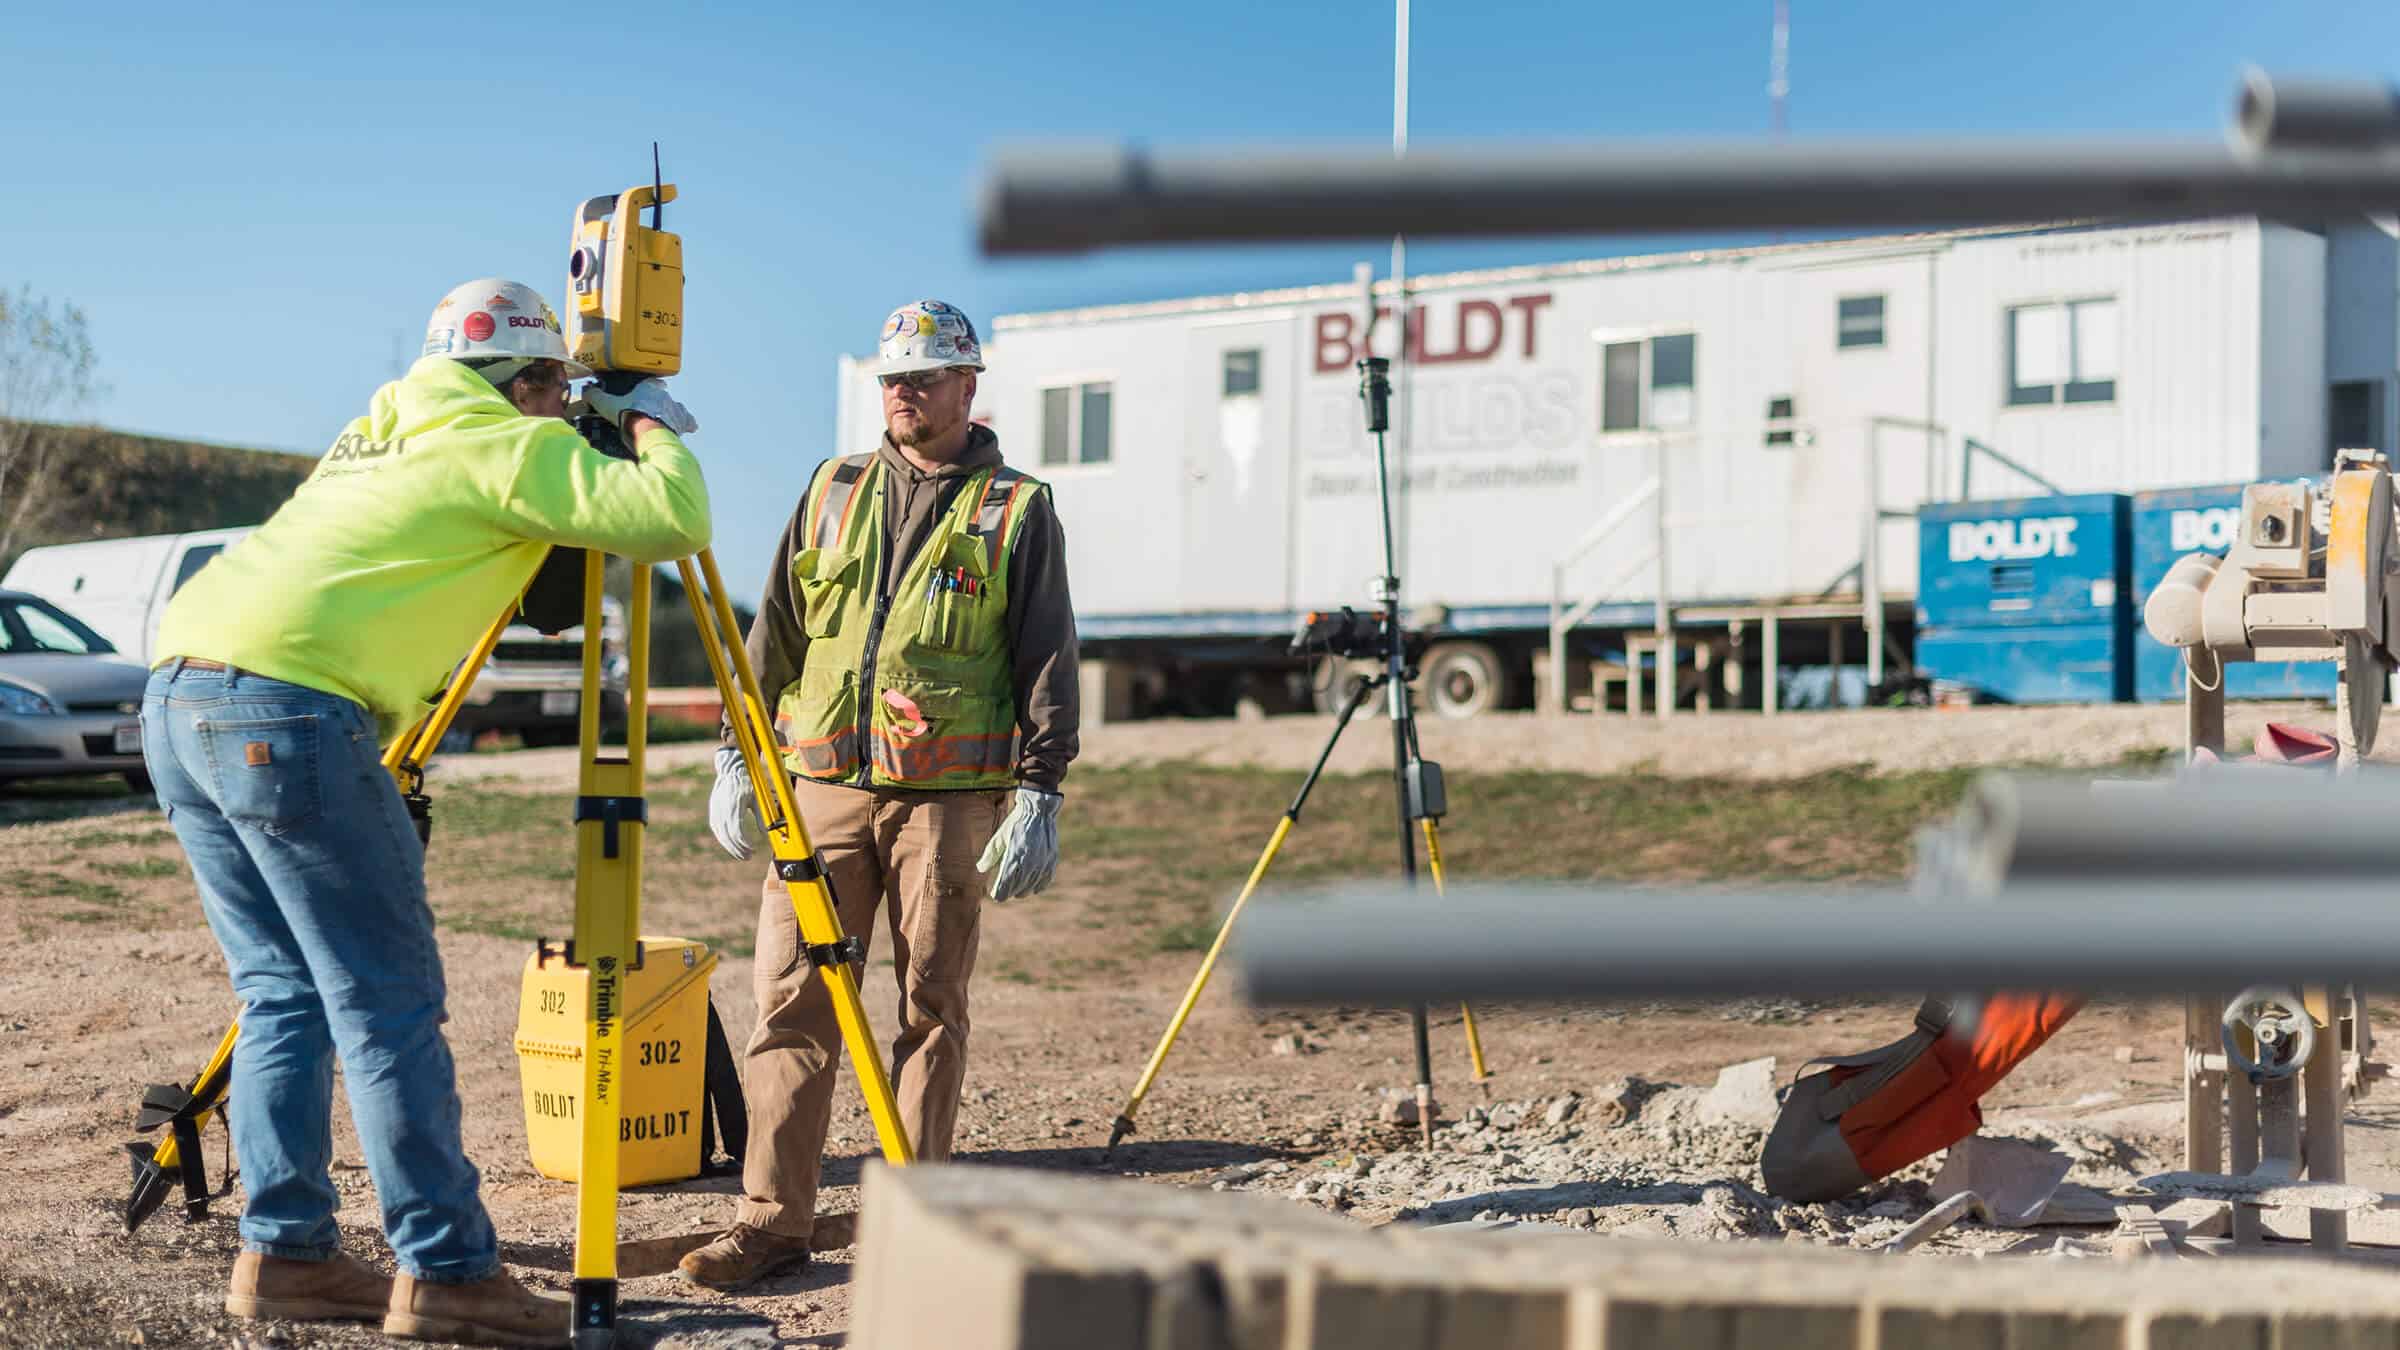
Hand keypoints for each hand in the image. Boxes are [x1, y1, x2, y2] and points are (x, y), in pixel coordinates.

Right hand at [582, 378, 698, 435]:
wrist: (646, 432)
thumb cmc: (628, 416)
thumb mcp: (607, 405)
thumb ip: (596, 397)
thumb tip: (587, 392)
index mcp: (648, 388)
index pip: (651, 382)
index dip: (648, 386)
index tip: (645, 391)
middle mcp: (664, 396)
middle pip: (663, 396)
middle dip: (659, 403)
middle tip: (651, 412)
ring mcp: (674, 409)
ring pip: (677, 407)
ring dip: (673, 412)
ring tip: (667, 419)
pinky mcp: (681, 423)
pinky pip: (688, 422)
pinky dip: (688, 425)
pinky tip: (689, 428)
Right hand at [708, 745, 755, 860]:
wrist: (731, 772)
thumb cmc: (747, 784)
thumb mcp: (758, 797)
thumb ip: (762, 815)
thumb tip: (766, 833)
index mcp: (734, 805)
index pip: (737, 830)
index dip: (744, 843)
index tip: (753, 849)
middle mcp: (722, 810)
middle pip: (728, 836)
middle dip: (738, 849)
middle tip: (749, 857)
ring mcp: (715, 812)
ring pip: (722, 836)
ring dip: (732, 848)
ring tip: (743, 855)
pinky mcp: (713, 814)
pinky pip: (718, 832)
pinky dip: (725, 841)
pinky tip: (733, 847)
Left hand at [976, 787, 1061, 901]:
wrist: (1038, 811)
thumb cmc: (1015, 824)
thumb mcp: (999, 837)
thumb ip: (990, 855)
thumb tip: (980, 869)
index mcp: (1013, 858)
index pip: (1005, 886)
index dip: (999, 893)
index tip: (995, 895)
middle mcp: (1029, 863)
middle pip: (1017, 889)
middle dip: (1009, 892)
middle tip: (1004, 892)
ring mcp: (1042, 863)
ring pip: (1031, 887)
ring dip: (1022, 891)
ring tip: (1017, 891)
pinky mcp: (1051, 860)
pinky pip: (1045, 880)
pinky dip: (1038, 886)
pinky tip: (1033, 888)